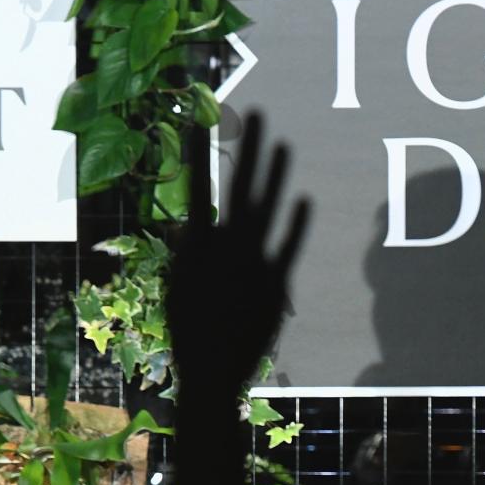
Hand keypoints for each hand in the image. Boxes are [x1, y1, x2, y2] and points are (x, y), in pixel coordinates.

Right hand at [167, 113, 310, 390]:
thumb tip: (186, 225)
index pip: (195, 189)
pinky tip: (305, 199)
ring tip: (285, 143)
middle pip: (239, 188)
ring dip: (276, 176)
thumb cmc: (192, 330)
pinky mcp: (274, 282)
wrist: (211, 372)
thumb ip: (187, 253)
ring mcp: (250, 262)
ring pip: (266, 209)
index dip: (196, 155)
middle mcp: (224, 248)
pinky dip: (296, 224)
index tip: (196, 122)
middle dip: (250, 150)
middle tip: (258, 113)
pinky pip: (287, 246)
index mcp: (195, 247)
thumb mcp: (179, 288)